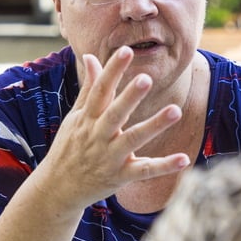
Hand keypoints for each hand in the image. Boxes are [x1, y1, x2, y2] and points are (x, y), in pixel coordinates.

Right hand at [36, 46, 189, 210]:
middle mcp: (97, 136)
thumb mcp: (75, 117)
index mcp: (86, 119)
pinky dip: (164, 166)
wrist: (57, 189)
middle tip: (146, 78)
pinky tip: (183, 158)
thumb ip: (89, 88)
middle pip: (114, 113)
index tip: (126, 51)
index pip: (99, 90)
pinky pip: (144, 171)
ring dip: (154, 125)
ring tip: (175, 110)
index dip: (112, 70)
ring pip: (133, 139)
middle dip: (129, 97)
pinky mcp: (120, 176)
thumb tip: (91, 56)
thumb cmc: (69, 148)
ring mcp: (109, 157)